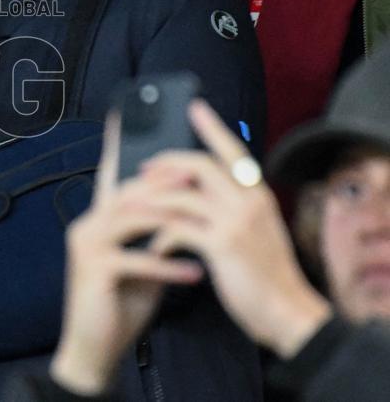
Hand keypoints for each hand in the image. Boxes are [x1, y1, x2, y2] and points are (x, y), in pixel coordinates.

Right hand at [51, 112, 203, 395]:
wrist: (94, 348)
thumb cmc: (121, 303)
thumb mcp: (142, 259)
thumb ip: (155, 231)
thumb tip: (183, 204)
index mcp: (99, 218)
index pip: (113, 174)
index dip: (122, 144)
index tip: (133, 115)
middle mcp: (88, 224)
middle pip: (129, 190)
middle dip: (164, 180)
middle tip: (198, 173)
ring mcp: (88, 246)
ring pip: (132, 218)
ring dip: (170, 217)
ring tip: (203, 216)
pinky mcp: (94, 271)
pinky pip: (136, 260)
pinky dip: (168, 266)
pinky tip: (194, 273)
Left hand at [141, 100, 331, 358]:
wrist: (289, 314)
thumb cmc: (266, 275)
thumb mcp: (256, 231)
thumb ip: (233, 207)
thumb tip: (198, 190)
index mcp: (257, 194)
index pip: (233, 150)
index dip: (212, 127)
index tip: (194, 106)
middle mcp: (248, 201)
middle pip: (199, 164)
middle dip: (165, 163)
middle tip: (141, 169)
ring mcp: (236, 221)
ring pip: (181, 194)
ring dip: (151, 200)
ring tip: (130, 207)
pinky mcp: (222, 246)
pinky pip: (178, 229)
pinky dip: (160, 236)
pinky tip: (153, 248)